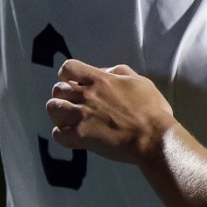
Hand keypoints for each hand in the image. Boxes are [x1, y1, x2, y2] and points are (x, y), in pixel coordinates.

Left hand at [46, 59, 176, 162]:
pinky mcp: (80, 135)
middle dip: (63, 96)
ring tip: (70, 121)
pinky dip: (64, 136)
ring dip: (59, 114)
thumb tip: (108, 70)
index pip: (69, 68)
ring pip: (53, 108)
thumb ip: (121, 73)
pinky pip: (58, 134)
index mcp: (101, 80)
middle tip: (75, 105)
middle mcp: (87, 95)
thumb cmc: (152, 111)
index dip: (68, 75)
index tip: (75, 83)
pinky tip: (75, 138)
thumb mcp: (141, 82)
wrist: (154, 137)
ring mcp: (81, 115)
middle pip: (57, 89)